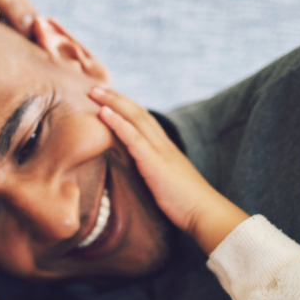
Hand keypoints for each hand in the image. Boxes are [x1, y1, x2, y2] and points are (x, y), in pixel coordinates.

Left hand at [89, 86, 248, 254]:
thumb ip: (153, 175)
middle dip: (116, 97)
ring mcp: (159, 151)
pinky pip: (134, 137)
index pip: (144, 120)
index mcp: (165, 149)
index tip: (108, 98)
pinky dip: (118, 123)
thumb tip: (139, 178)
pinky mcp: (155, 162)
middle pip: (138, 112)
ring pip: (135, 118)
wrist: (204, 213)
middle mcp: (163, 144)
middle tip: (95, 87)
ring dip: (113, 102)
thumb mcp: (165, 184)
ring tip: (95, 91)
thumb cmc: (185, 205)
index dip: (126, 107)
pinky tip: (104, 112)